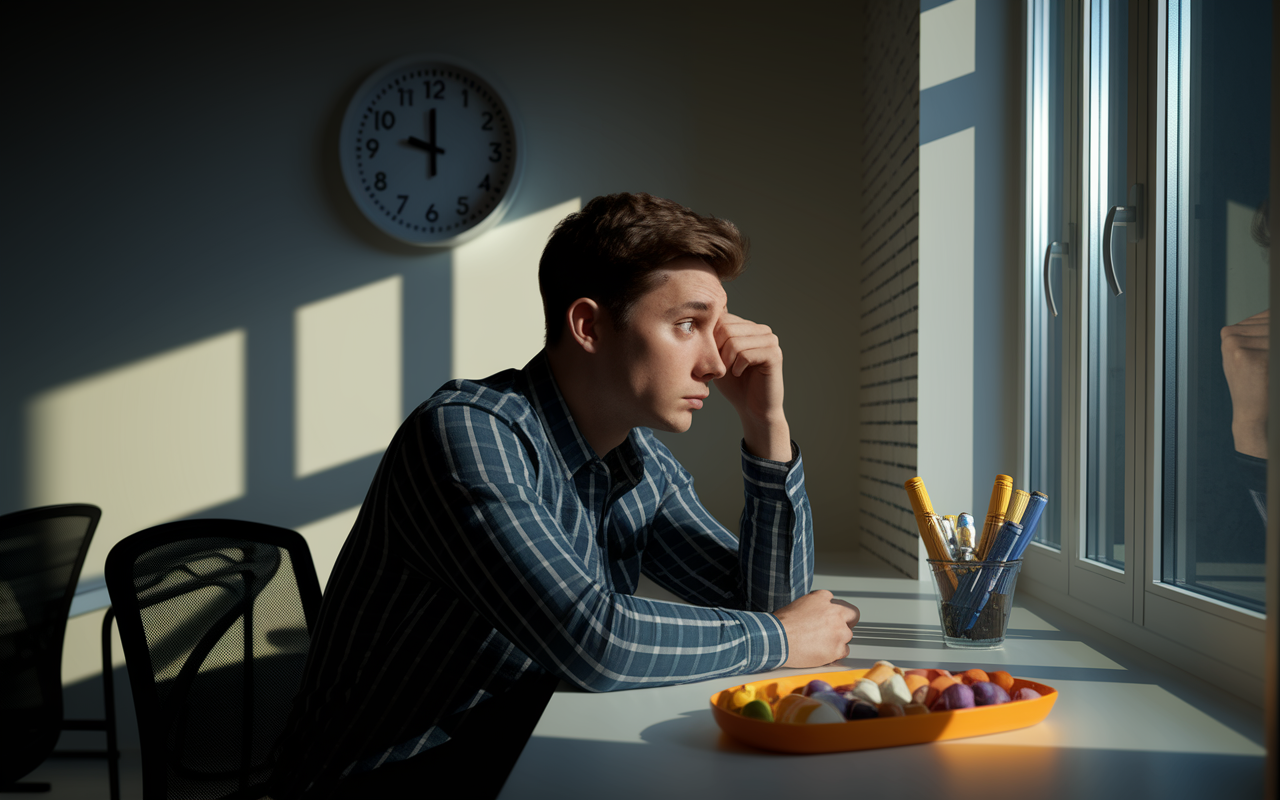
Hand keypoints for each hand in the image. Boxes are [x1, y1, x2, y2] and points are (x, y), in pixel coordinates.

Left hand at [713, 313, 790, 460]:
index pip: (720, 318)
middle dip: (716, 351)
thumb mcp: (716, 358)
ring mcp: (770, 340)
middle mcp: (761, 329)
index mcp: (747, 326)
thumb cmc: (733, 384)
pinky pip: (745, 355)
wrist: (752, 409)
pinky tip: (739, 374)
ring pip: (734, 341)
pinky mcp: (774, 354)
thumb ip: (712, 338)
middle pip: (725, 327)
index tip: (713, 359)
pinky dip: (737, 367)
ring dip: (725, 361)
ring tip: (730, 371)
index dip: (710, 339)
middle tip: (720, 368)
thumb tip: (697, 317)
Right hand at [773, 590, 859, 668]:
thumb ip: (813, 605)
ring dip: (839, 638)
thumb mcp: (798, 604)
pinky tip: (824, 652)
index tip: (830, 616)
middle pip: (852, 615)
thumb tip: (816, 612)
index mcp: (823, 599)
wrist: (778, 639)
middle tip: (836, 628)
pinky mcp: (837, 649)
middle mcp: (835, 613)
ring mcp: (838, 632)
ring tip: (823, 643)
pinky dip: (836, 652)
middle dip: (847, 621)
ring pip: (848, 635)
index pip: (836, 601)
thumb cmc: (782, 624)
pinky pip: (844, 651)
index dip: (832, 610)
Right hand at [1221, 308, 1268, 458]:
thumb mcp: (1252, 354)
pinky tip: (1270, 373)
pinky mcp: (1247, 357)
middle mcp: (1230, 336)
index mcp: (1229, 332)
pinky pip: (1275, 347)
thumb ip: (1260, 333)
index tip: (1268, 354)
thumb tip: (1275, 316)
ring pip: (1275, 334)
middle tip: (1268, 363)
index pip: (1268, 317)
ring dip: (1277, 352)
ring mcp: (1236, 345)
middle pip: (1273, 325)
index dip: (1273, 335)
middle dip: (1276, 342)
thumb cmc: (1255, 384)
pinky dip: (1277, 360)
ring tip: (1268, 369)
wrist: (1252, 413)